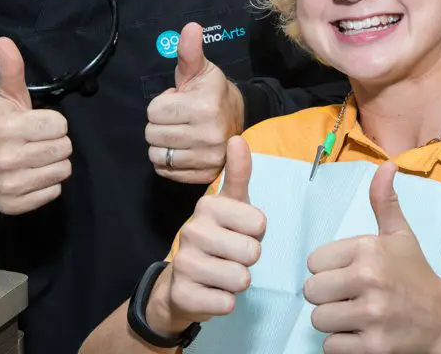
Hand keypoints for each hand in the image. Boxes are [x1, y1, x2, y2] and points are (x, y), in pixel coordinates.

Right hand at [0, 37, 72, 214]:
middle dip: (54, 143)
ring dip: (53, 164)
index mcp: (7, 129)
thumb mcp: (5, 95)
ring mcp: (9, 184)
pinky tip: (30, 175)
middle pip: (64, 149)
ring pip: (62, 171)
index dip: (52, 123)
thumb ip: (11, 69)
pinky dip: (46, 185)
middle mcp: (6, 158)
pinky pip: (54, 193)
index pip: (60, 126)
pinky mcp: (14, 205)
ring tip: (34, 157)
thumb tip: (5, 42)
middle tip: (36, 141)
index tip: (36, 124)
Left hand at [146, 22, 244, 183]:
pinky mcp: (205, 175)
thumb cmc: (212, 92)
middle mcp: (208, 136)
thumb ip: (189, 51)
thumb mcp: (200, 69)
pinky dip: (167, 161)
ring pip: (156, 155)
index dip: (161, 104)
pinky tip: (181, 148)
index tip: (178, 101)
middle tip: (178, 118)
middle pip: (152, 134)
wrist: (239, 118)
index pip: (153, 111)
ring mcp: (208, 159)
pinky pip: (166, 172)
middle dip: (159, 123)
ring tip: (179, 132)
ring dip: (162, 144)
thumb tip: (190, 27)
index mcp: (205, 107)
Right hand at [147, 136, 264, 334]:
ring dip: (237, 282)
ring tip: (221, 274)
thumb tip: (238, 138)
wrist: (181, 283)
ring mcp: (185, 263)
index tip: (238, 232)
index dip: (255, 234)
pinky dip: (224, 302)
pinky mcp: (183, 295)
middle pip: (252, 251)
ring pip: (241, 279)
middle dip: (247, 260)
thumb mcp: (231, 205)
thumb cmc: (217, 239)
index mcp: (207, 206)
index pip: (259, 224)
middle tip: (229, 256)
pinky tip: (210, 292)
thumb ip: (239, 173)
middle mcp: (192, 230)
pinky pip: (226, 303)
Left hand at [304, 162, 440, 353]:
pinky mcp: (374, 347)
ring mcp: (372, 314)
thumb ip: (384, 201)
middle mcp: (370, 278)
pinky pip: (330, 346)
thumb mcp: (401, 236)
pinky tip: (363, 334)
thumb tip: (386, 164)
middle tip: (352, 297)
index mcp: (369, 248)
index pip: (313, 262)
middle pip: (311, 291)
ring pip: (318, 319)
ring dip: (334, 322)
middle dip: (328, 297)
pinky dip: (342, 345)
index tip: (351, 274)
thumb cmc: (416, 278)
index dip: (328, 271)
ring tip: (358, 316)